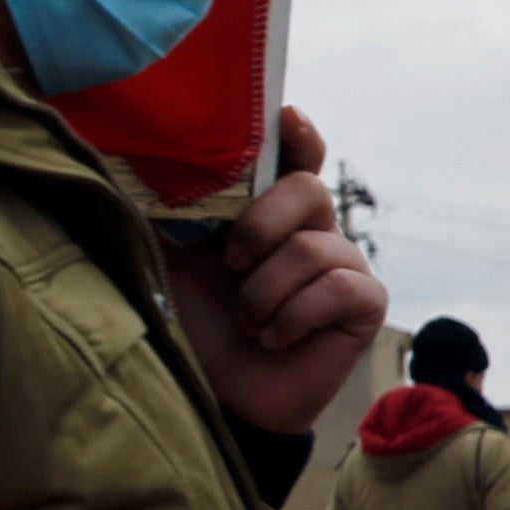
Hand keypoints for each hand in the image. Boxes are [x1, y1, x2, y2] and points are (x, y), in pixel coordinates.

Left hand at [168, 105, 384, 433]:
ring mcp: (343, 263)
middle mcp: (310, 228)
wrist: (212, 393)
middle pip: (307, 189)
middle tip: (231, 263)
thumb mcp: (170, 259)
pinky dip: (292, 316)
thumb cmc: (191, 323)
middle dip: (260, 225)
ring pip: (311, 247)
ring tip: (246, 322)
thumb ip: (172, 210)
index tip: (285, 116)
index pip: (293, 157)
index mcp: (265, 210)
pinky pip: (337, 287)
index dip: (295, 135)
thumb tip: (145, 159)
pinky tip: (272, 338)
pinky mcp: (364, 302)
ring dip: (262, 292)